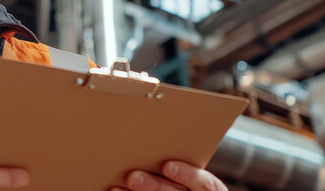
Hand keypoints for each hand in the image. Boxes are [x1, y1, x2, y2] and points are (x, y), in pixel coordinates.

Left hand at [110, 161, 226, 190]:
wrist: (181, 190)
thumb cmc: (184, 179)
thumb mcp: (190, 172)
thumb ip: (174, 161)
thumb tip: (150, 137)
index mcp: (209, 189)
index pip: (204, 184)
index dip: (187, 174)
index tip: (167, 166)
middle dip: (154, 186)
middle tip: (131, 176)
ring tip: (115, 188)